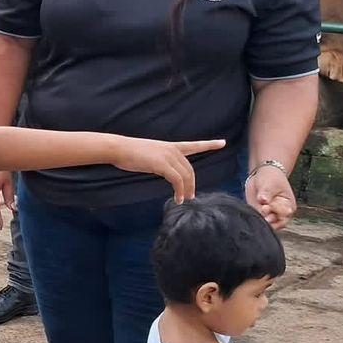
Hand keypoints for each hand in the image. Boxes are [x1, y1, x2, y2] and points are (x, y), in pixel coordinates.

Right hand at [109, 138, 226, 202]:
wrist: (119, 148)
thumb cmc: (130, 153)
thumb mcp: (150, 155)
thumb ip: (161, 162)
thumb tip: (165, 172)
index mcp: (170, 146)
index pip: (193, 145)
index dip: (209, 144)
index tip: (222, 143)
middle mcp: (172, 150)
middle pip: (190, 169)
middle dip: (192, 184)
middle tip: (190, 197)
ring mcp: (168, 156)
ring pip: (186, 176)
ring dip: (186, 190)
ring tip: (183, 200)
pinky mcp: (162, 164)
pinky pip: (177, 180)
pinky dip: (179, 190)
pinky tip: (177, 198)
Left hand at [246, 165, 297, 229]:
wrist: (262, 175)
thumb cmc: (271, 178)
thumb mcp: (270, 183)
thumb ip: (266, 193)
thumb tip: (263, 201)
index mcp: (288, 206)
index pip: (285, 214)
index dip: (276, 212)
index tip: (268, 205)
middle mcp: (280, 213)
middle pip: (276, 224)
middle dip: (268, 219)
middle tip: (262, 210)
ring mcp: (269, 215)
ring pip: (267, 225)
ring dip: (261, 221)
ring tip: (257, 210)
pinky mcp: (259, 215)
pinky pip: (257, 222)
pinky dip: (254, 219)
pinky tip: (252, 213)